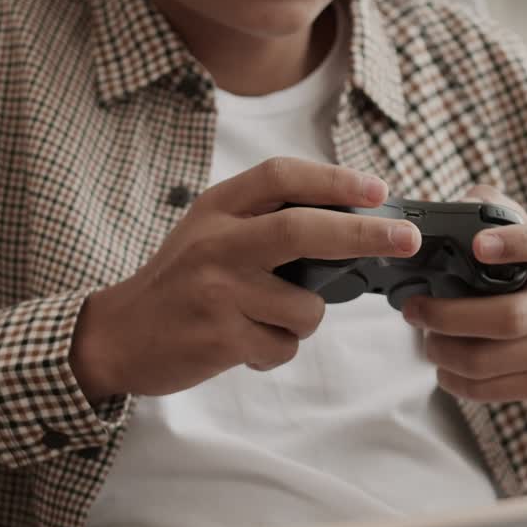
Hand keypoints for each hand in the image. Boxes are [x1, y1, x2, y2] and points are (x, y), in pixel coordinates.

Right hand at [68, 157, 420, 400]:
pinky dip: (276, 349)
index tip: (379, 191)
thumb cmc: (180, 281)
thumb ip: (264, 220)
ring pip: (306, 307)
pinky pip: (283, 346)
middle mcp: (217, 243)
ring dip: (304, 320)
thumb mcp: (210, 231)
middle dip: (366, 233)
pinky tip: (245, 343)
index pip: (283, 176)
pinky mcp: (220, 337)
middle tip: (408, 238)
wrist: (118, 334)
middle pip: (305, 230)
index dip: (336, 181)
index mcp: (218, 208)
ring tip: (266, 320)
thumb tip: (352, 221)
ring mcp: (218, 291)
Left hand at [402, 186, 526, 402]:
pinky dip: (454, 379)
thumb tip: (436, 210)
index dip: (514, 243)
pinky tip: (442, 363)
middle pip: (507, 318)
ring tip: (426, 337)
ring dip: (443, 350)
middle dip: (447, 316)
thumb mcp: (518, 227)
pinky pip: (489, 390)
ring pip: (489, 360)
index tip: (478, 245)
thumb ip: (484, 209)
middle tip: (413, 308)